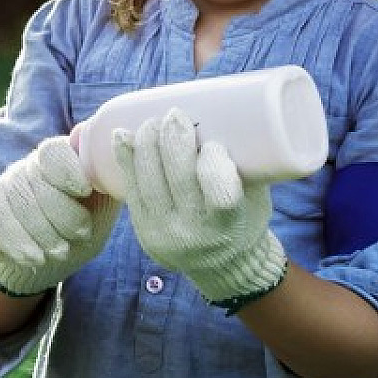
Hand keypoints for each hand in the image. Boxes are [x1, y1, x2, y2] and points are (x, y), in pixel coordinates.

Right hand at [0, 135, 119, 294]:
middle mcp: (27, 169)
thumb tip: (123, 173)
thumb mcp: (104, 205)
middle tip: (81, 234)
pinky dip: (17, 244)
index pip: (53, 152)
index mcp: (59, 160)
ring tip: (60, 253)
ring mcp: (5, 189)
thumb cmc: (86, 223)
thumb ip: (111, 186)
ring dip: (40, 233)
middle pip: (35, 180)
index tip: (85, 189)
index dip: (67, 168)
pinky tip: (34, 259)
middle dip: (60, 213)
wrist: (54, 254)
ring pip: (14, 203)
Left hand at [112, 109, 285, 307]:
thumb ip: (242, 164)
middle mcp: (194, 232)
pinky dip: (125, 158)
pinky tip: (122, 135)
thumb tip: (227, 112)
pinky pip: (131, 189)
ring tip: (152, 121)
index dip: (213, 161)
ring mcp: (163, 231)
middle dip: (173, 140)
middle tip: (175, 114)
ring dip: (146, 144)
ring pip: (149, 181)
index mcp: (229, 225)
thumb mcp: (255, 197)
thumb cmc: (245, 219)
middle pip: (177, 179)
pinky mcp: (142, 229)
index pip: (219, 191)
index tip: (213, 143)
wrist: (223, 266)